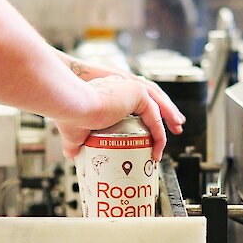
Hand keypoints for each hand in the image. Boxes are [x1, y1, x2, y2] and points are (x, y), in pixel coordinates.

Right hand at [57, 76, 171, 160]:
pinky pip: (155, 118)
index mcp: (109, 92)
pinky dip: (159, 134)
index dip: (142, 117)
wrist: (72, 106)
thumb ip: (74, 143)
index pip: (131, 104)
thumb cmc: (70, 116)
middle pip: (149, 104)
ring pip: (156, 109)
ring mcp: (131, 88)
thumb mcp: (74, 133)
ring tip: (173, 138)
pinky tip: (158, 148)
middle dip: (164, 117)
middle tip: (172, 130)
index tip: (146, 134)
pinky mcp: (138, 93)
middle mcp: (122, 86)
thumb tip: (71, 156)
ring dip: (167, 123)